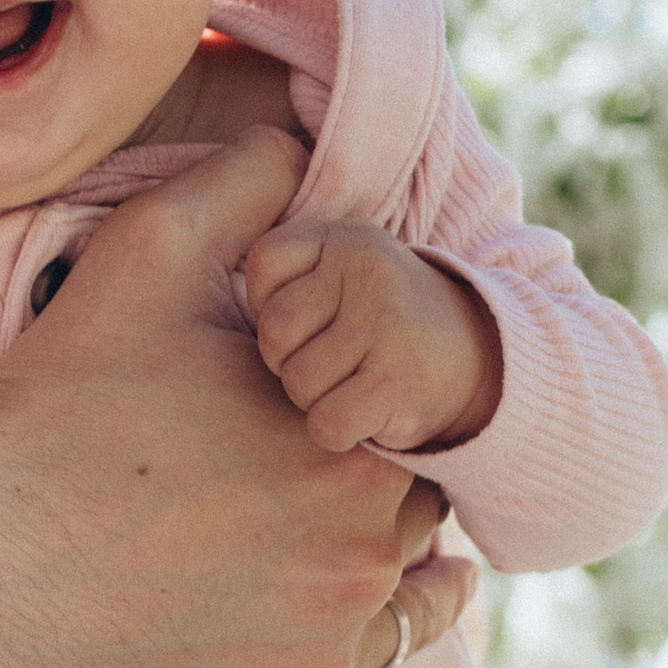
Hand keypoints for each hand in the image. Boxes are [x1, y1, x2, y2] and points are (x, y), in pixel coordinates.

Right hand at [0, 131, 472, 667]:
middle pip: (418, 530)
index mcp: (353, 446)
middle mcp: (357, 557)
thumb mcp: (146, 257)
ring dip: (396, 606)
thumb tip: (298, 135)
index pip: (420, 434)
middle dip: (386, 508)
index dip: (383, 423)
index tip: (335, 421)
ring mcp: (313, 655)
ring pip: (405, 632)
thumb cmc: (50, 402)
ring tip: (363, 584)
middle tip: (331, 493)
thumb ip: (242, 186)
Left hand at [243, 216, 502, 454]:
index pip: (263, 265)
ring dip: (318, 400)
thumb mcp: (337, 272)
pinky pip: (326, 423)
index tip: (312, 319)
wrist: (480, 361)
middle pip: (273, 333)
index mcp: (343, 236)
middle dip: (290, 361)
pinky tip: (370, 413)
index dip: (272, 308)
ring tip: (356, 383)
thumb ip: (283, 271)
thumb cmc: (380, 324)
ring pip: (297, 383)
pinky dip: (341, 431)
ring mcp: (386, 320)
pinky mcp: (398, 378)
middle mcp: (367, 266)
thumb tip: (187, 295)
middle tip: (335, 359)